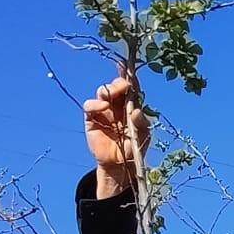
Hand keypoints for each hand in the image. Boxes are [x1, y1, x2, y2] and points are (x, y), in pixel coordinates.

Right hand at [84, 77, 149, 195]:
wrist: (118, 165)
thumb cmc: (134, 149)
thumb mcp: (142, 136)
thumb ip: (141, 123)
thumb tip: (137, 111)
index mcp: (131, 106)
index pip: (130, 88)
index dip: (129, 77)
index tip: (128, 68)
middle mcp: (117, 105)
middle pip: (116, 87)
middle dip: (119, 83)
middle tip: (124, 85)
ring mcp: (104, 111)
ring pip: (102, 92)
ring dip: (108, 90)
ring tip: (112, 95)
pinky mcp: (92, 118)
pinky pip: (90, 106)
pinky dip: (95, 103)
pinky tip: (103, 107)